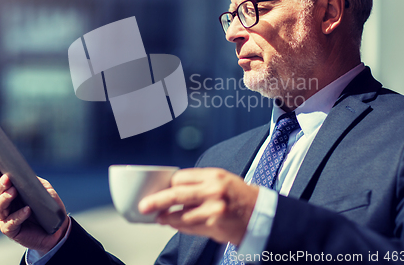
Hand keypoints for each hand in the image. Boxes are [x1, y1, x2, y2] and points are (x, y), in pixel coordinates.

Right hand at [0, 159, 69, 254]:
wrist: (58, 227)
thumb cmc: (49, 207)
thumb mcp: (44, 190)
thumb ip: (33, 182)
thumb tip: (23, 174)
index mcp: (13, 191)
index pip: (0, 181)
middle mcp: (7, 204)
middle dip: (1, 184)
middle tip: (7, 178)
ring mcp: (7, 217)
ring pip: (0, 206)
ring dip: (6, 198)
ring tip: (13, 192)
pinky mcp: (12, 230)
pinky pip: (11, 222)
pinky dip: (19, 216)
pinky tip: (27, 210)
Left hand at [138, 168, 258, 245]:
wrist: (260, 214)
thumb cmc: (238, 196)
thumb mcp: (222, 179)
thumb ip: (199, 182)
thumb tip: (173, 188)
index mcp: (214, 176)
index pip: (181, 178)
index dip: (169, 185)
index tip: (162, 189)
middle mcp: (213, 191)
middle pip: (176, 194)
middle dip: (157, 201)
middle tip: (144, 206)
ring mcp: (213, 210)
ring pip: (180, 215)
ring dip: (167, 218)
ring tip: (159, 218)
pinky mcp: (214, 226)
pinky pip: (190, 227)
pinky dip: (180, 226)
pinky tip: (175, 224)